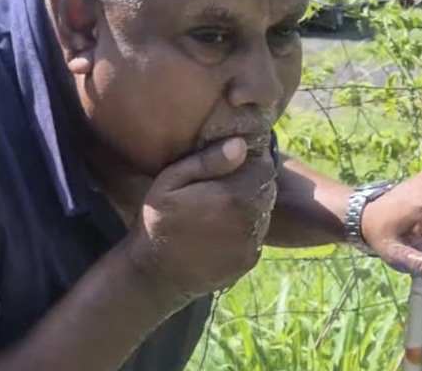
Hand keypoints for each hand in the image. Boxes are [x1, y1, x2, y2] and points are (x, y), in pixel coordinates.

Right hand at [125, 137, 277, 304]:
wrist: (154, 276)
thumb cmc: (157, 221)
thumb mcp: (170, 182)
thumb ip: (207, 161)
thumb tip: (241, 145)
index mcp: (233, 196)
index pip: (264, 166)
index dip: (250, 160)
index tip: (233, 162)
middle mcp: (249, 221)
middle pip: (267, 188)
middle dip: (252, 181)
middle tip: (226, 184)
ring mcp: (251, 244)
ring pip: (265, 211)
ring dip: (251, 205)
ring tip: (222, 206)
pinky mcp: (249, 260)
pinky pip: (258, 234)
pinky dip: (246, 228)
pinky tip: (222, 229)